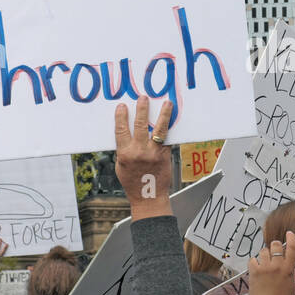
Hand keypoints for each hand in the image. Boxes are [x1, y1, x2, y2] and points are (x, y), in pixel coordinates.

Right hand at [114, 96, 172, 220]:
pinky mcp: (165, 155)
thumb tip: (127, 133)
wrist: (148, 196)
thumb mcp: (120, 166)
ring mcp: (154, 153)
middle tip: (144, 98)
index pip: (121, 130)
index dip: (121, 117)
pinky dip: (170, 128)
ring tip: (167, 103)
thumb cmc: (132, 182)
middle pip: (141, 125)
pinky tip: (173, 119)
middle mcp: (140, 152)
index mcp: (125, 154)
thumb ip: (123, 149)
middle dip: (142, 110)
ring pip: (159, 129)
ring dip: (163, 114)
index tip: (122, 107)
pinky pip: (168, 139)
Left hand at [248, 232, 294, 294]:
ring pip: (263, 251)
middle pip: (275, 245)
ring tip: (265, 262)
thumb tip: (292, 273)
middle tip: (274, 251)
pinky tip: (257, 267)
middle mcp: (277, 266)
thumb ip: (293, 278)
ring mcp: (265, 268)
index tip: (289, 233)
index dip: (291, 239)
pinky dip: (254, 262)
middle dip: (275, 246)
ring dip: (264, 255)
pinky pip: (253, 259)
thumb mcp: (293, 289)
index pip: (292, 249)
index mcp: (288, 269)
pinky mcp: (254, 271)